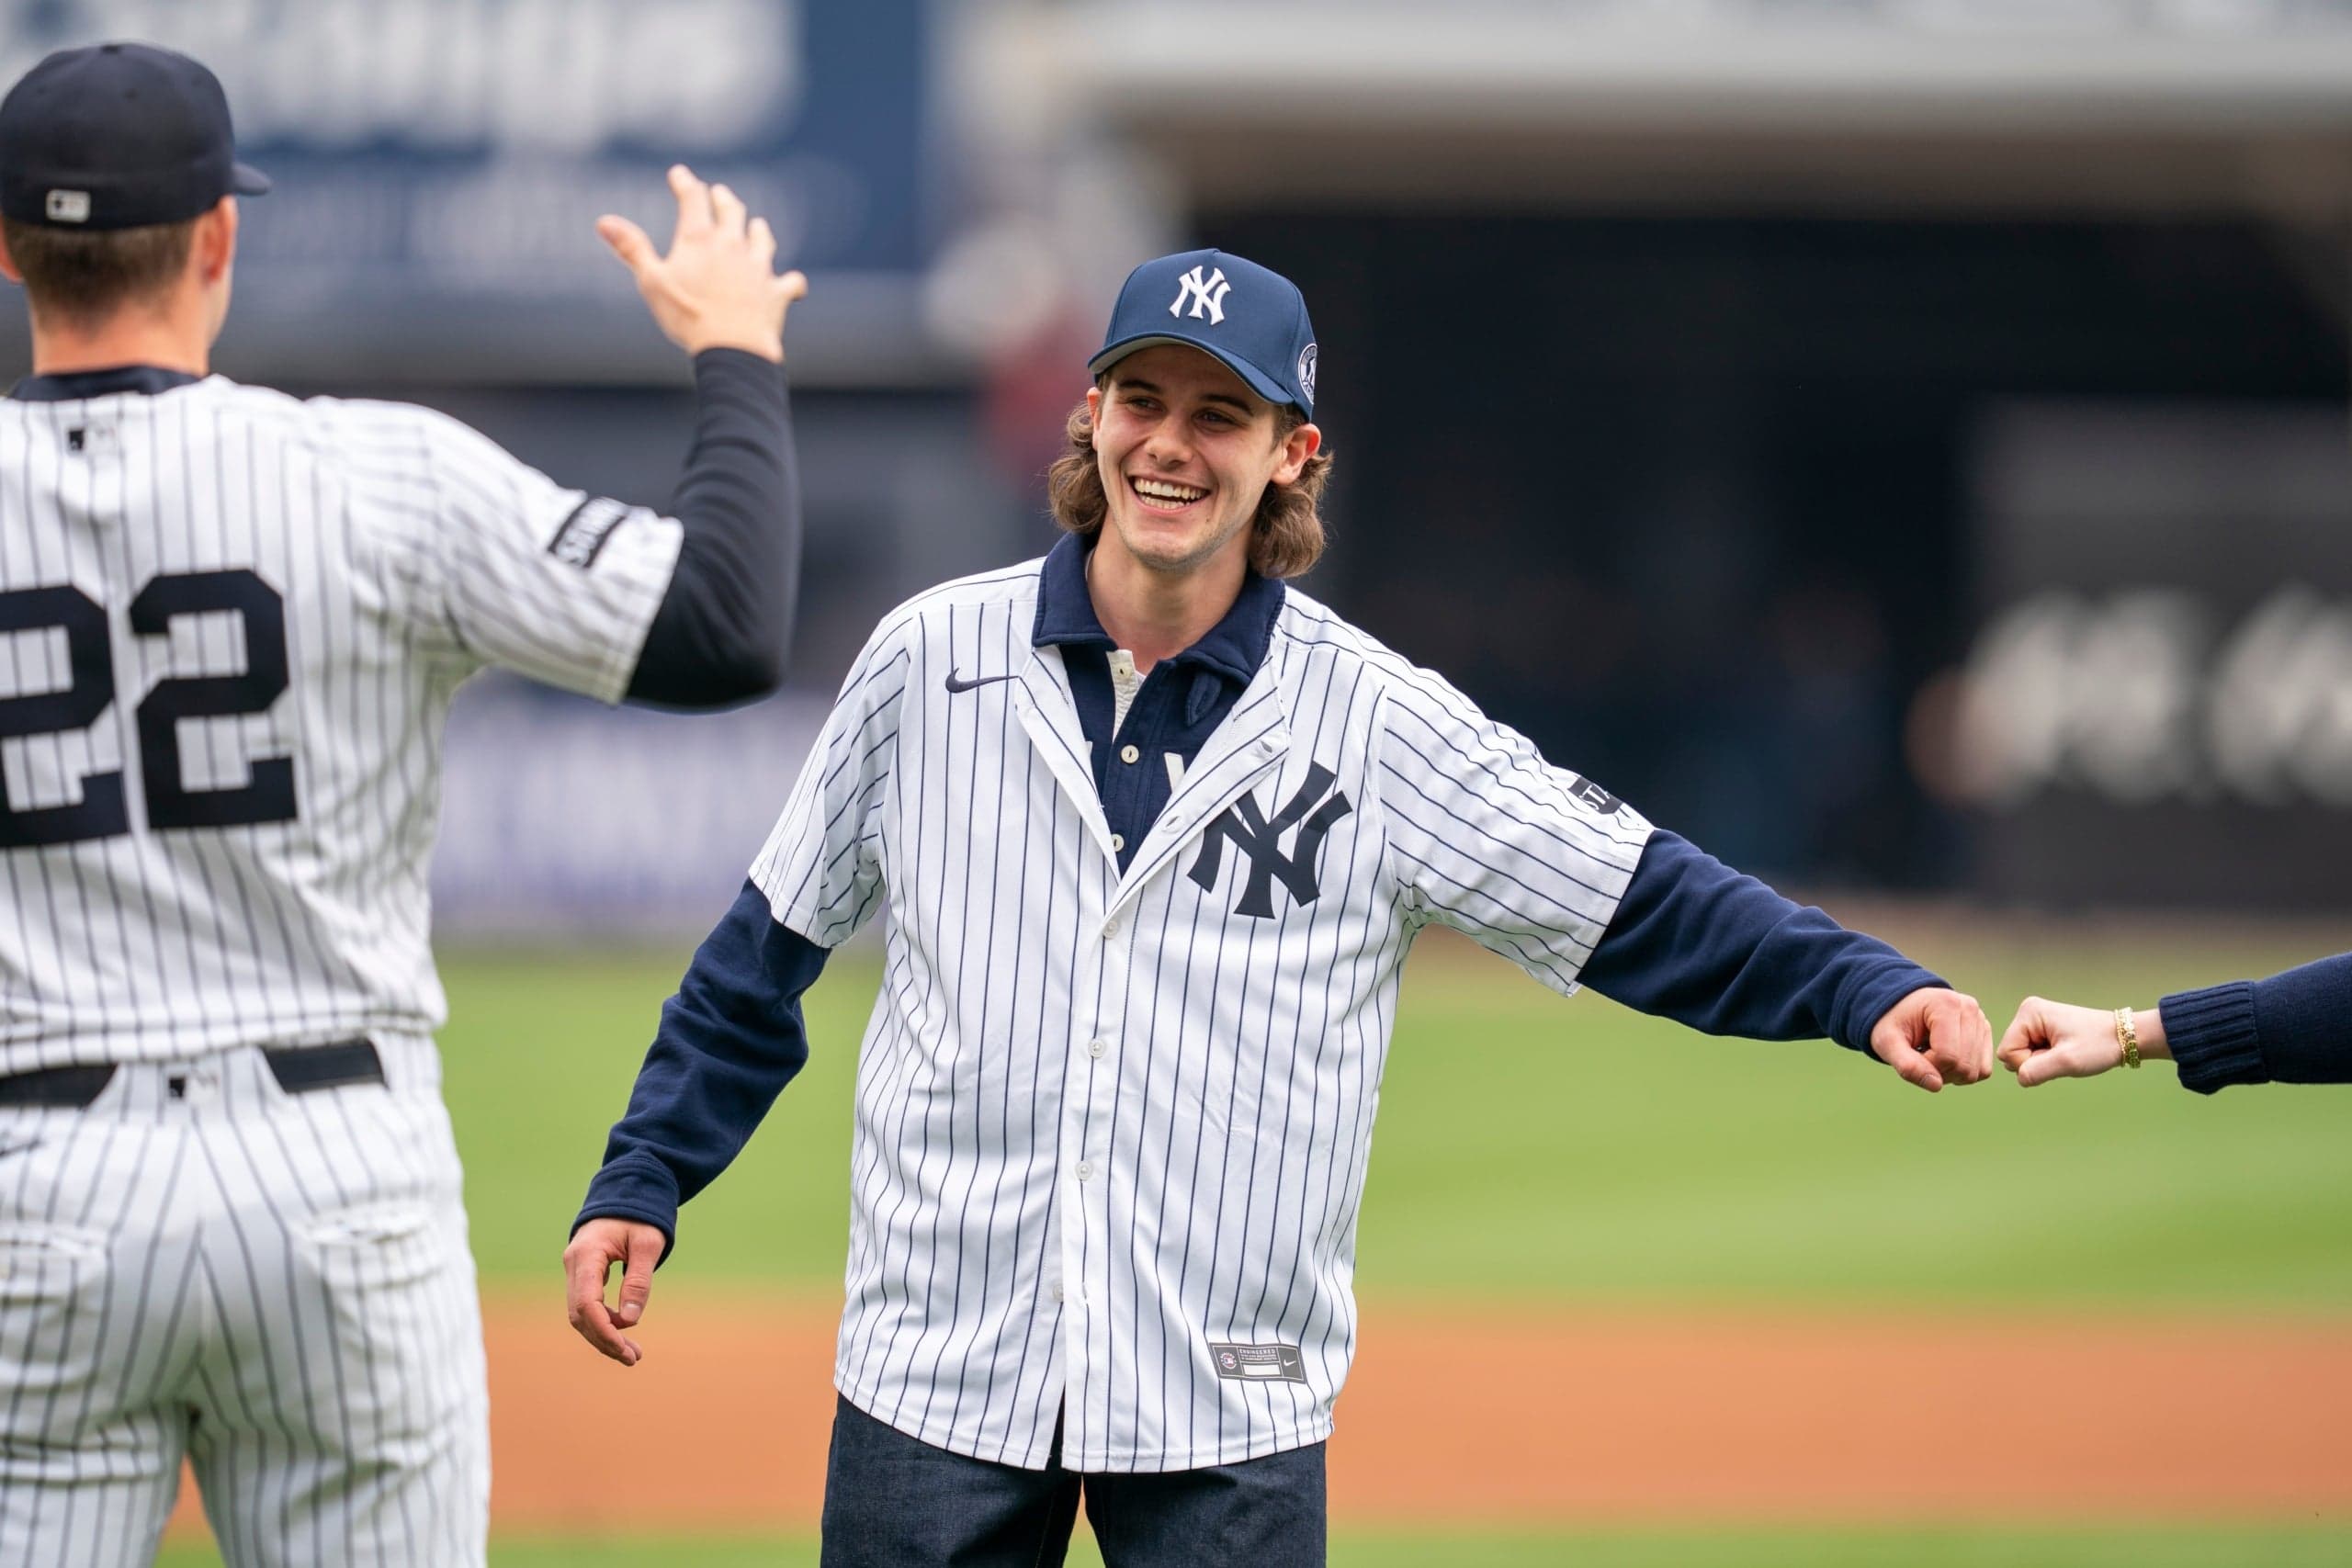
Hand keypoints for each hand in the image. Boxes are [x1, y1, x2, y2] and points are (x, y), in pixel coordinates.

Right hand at [564, 1217, 667, 1365]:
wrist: (626, 1194)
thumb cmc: (640, 1215)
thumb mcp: (648, 1244)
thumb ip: (639, 1280)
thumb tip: (630, 1320)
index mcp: (587, 1254)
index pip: (587, 1303)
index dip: (603, 1330)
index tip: (624, 1349)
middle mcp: (573, 1264)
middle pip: (580, 1314)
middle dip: (604, 1339)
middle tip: (633, 1358)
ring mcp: (574, 1270)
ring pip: (580, 1314)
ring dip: (602, 1335)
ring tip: (631, 1354)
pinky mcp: (582, 1274)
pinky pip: (586, 1305)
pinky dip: (602, 1322)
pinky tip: (622, 1334)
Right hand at [598, 164, 807, 361]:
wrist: (733, 348)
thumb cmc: (688, 316)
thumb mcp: (652, 282)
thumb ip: (632, 249)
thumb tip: (603, 221)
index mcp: (700, 239)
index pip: (693, 199)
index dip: (685, 184)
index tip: (679, 175)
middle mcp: (733, 245)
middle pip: (731, 211)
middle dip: (723, 200)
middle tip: (718, 193)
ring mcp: (759, 267)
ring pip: (762, 238)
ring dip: (757, 230)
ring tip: (756, 225)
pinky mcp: (777, 293)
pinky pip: (791, 282)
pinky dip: (791, 282)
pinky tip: (793, 283)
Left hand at [1868, 986, 1993, 1091]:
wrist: (1903, 1008)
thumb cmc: (1894, 1023)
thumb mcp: (1887, 1042)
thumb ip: (1907, 1065)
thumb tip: (1936, 1085)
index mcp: (1946, 1005)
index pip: (1947, 1056)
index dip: (1927, 1065)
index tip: (1912, 1053)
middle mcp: (1969, 1009)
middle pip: (1964, 1066)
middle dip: (1939, 1072)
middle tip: (1921, 1056)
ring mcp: (1981, 1020)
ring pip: (1976, 1071)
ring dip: (1951, 1074)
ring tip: (1932, 1054)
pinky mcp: (1985, 1033)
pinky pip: (1983, 1070)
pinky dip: (1964, 1073)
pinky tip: (1946, 1058)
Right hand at [1998, 997, 2163, 1085]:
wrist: (2123, 1037)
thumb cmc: (2098, 1046)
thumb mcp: (2066, 1062)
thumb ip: (2035, 1071)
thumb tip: (2020, 1078)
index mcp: (2028, 1013)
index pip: (2007, 1051)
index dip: (2028, 1063)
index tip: (2056, 1057)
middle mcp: (2027, 1012)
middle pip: (2012, 1052)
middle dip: (2035, 1061)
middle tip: (2062, 1055)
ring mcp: (2034, 1019)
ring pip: (2021, 1053)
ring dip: (2041, 1061)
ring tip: (2064, 1053)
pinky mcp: (2042, 1027)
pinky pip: (2031, 1051)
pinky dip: (2046, 1058)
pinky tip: (2064, 1052)